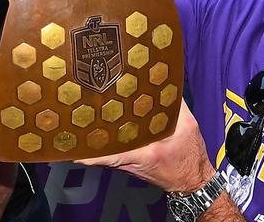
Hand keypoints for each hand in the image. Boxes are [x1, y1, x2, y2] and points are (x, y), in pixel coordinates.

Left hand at [77, 100, 213, 193]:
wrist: (191, 179)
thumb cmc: (189, 156)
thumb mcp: (188, 127)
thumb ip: (176, 105)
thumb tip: (166, 83)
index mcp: (144, 154)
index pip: (114, 156)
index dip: (93, 154)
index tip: (75, 150)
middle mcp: (131, 161)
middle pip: (103, 151)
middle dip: (88, 138)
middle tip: (72, 120)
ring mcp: (128, 163)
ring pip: (105, 152)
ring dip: (94, 139)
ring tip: (80, 119)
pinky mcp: (128, 161)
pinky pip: (111, 151)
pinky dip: (103, 142)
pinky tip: (97, 128)